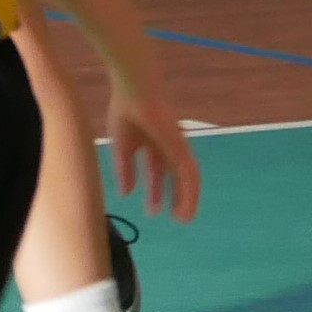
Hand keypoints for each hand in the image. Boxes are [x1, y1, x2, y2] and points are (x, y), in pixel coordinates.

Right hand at [107, 84, 200, 220]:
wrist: (136, 93)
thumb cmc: (126, 112)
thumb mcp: (122, 147)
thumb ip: (124, 170)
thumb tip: (124, 194)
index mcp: (150, 142)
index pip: (155, 171)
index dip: (153, 190)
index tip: (152, 211)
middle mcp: (167, 146)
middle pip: (174, 176)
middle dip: (173, 195)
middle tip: (173, 217)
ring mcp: (177, 147)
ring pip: (186, 178)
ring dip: (185, 198)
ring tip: (182, 219)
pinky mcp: (182, 149)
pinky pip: (190, 175)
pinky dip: (189, 193)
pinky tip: (186, 207)